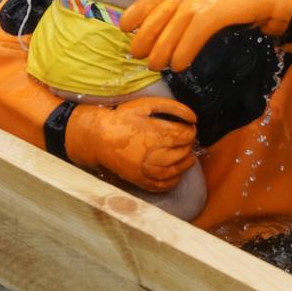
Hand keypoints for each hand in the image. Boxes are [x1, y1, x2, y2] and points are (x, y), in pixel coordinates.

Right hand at [66, 96, 196, 190]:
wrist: (97, 136)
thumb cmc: (121, 118)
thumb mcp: (146, 104)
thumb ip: (172, 108)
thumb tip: (194, 118)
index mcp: (158, 134)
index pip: (186, 136)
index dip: (191, 131)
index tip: (188, 127)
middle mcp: (154, 155)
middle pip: (183, 153)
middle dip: (189, 146)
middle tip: (186, 140)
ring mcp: (146, 170)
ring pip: (176, 171)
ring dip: (186, 163)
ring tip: (187, 156)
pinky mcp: (139, 180)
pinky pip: (162, 185)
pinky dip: (174, 180)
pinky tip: (176, 173)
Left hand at [122, 0, 291, 70]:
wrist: (260, 3)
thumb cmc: (225, 12)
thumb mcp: (197, 11)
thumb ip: (176, 20)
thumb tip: (151, 43)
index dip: (138, 10)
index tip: (124, 26)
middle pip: (163, 10)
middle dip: (147, 33)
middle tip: (137, 55)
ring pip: (178, 21)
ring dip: (164, 45)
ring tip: (156, 65)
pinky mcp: (220, 10)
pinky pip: (198, 29)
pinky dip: (186, 48)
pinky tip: (179, 64)